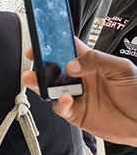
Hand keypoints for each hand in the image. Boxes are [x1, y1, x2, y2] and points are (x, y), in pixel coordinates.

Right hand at [22, 39, 136, 145]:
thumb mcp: (122, 69)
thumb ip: (96, 61)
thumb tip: (71, 65)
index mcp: (92, 63)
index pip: (69, 48)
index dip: (55, 43)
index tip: (42, 40)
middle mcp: (81, 78)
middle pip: (55, 67)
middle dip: (41, 62)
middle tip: (33, 58)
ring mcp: (76, 96)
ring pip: (51, 88)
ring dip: (39, 83)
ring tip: (33, 79)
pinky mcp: (75, 113)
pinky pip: (60, 107)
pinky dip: (59, 103)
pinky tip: (65, 98)